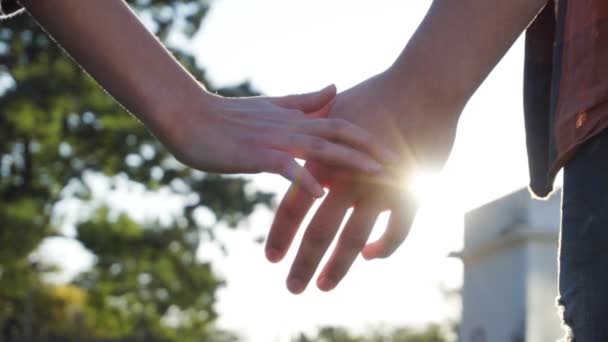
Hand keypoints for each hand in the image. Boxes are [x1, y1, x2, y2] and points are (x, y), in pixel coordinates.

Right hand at [162, 85, 397, 197]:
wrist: (189, 119)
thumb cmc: (228, 118)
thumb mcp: (273, 108)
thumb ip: (305, 100)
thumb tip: (335, 88)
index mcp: (296, 117)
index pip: (341, 122)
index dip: (369, 134)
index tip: (396, 146)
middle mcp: (291, 125)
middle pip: (341, 134)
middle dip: (373, 149)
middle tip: (404, 162)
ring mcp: (275, 139)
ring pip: (321, 148)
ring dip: (351, 161)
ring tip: (378, 174)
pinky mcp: (255, 154)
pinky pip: (284, 166)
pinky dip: (304, 178)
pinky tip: (321, 193)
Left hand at [265, 73, 458, 292]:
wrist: (421, 86)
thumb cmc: (376, 96)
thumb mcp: (335, 115)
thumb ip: (314, 139)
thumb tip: (298, 149)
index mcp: (324, 161)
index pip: (295, 206)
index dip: (282, 234)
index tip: (270, 258)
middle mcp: (347, 179)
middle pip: (319, 230)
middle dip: (303, 262)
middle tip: (292, 288)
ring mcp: (379, 188)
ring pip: (355, 239)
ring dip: (337, 267)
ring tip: (324, 287)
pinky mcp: (410, 191)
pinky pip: (397, 231)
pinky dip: (385, 247)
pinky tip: (372, 257)